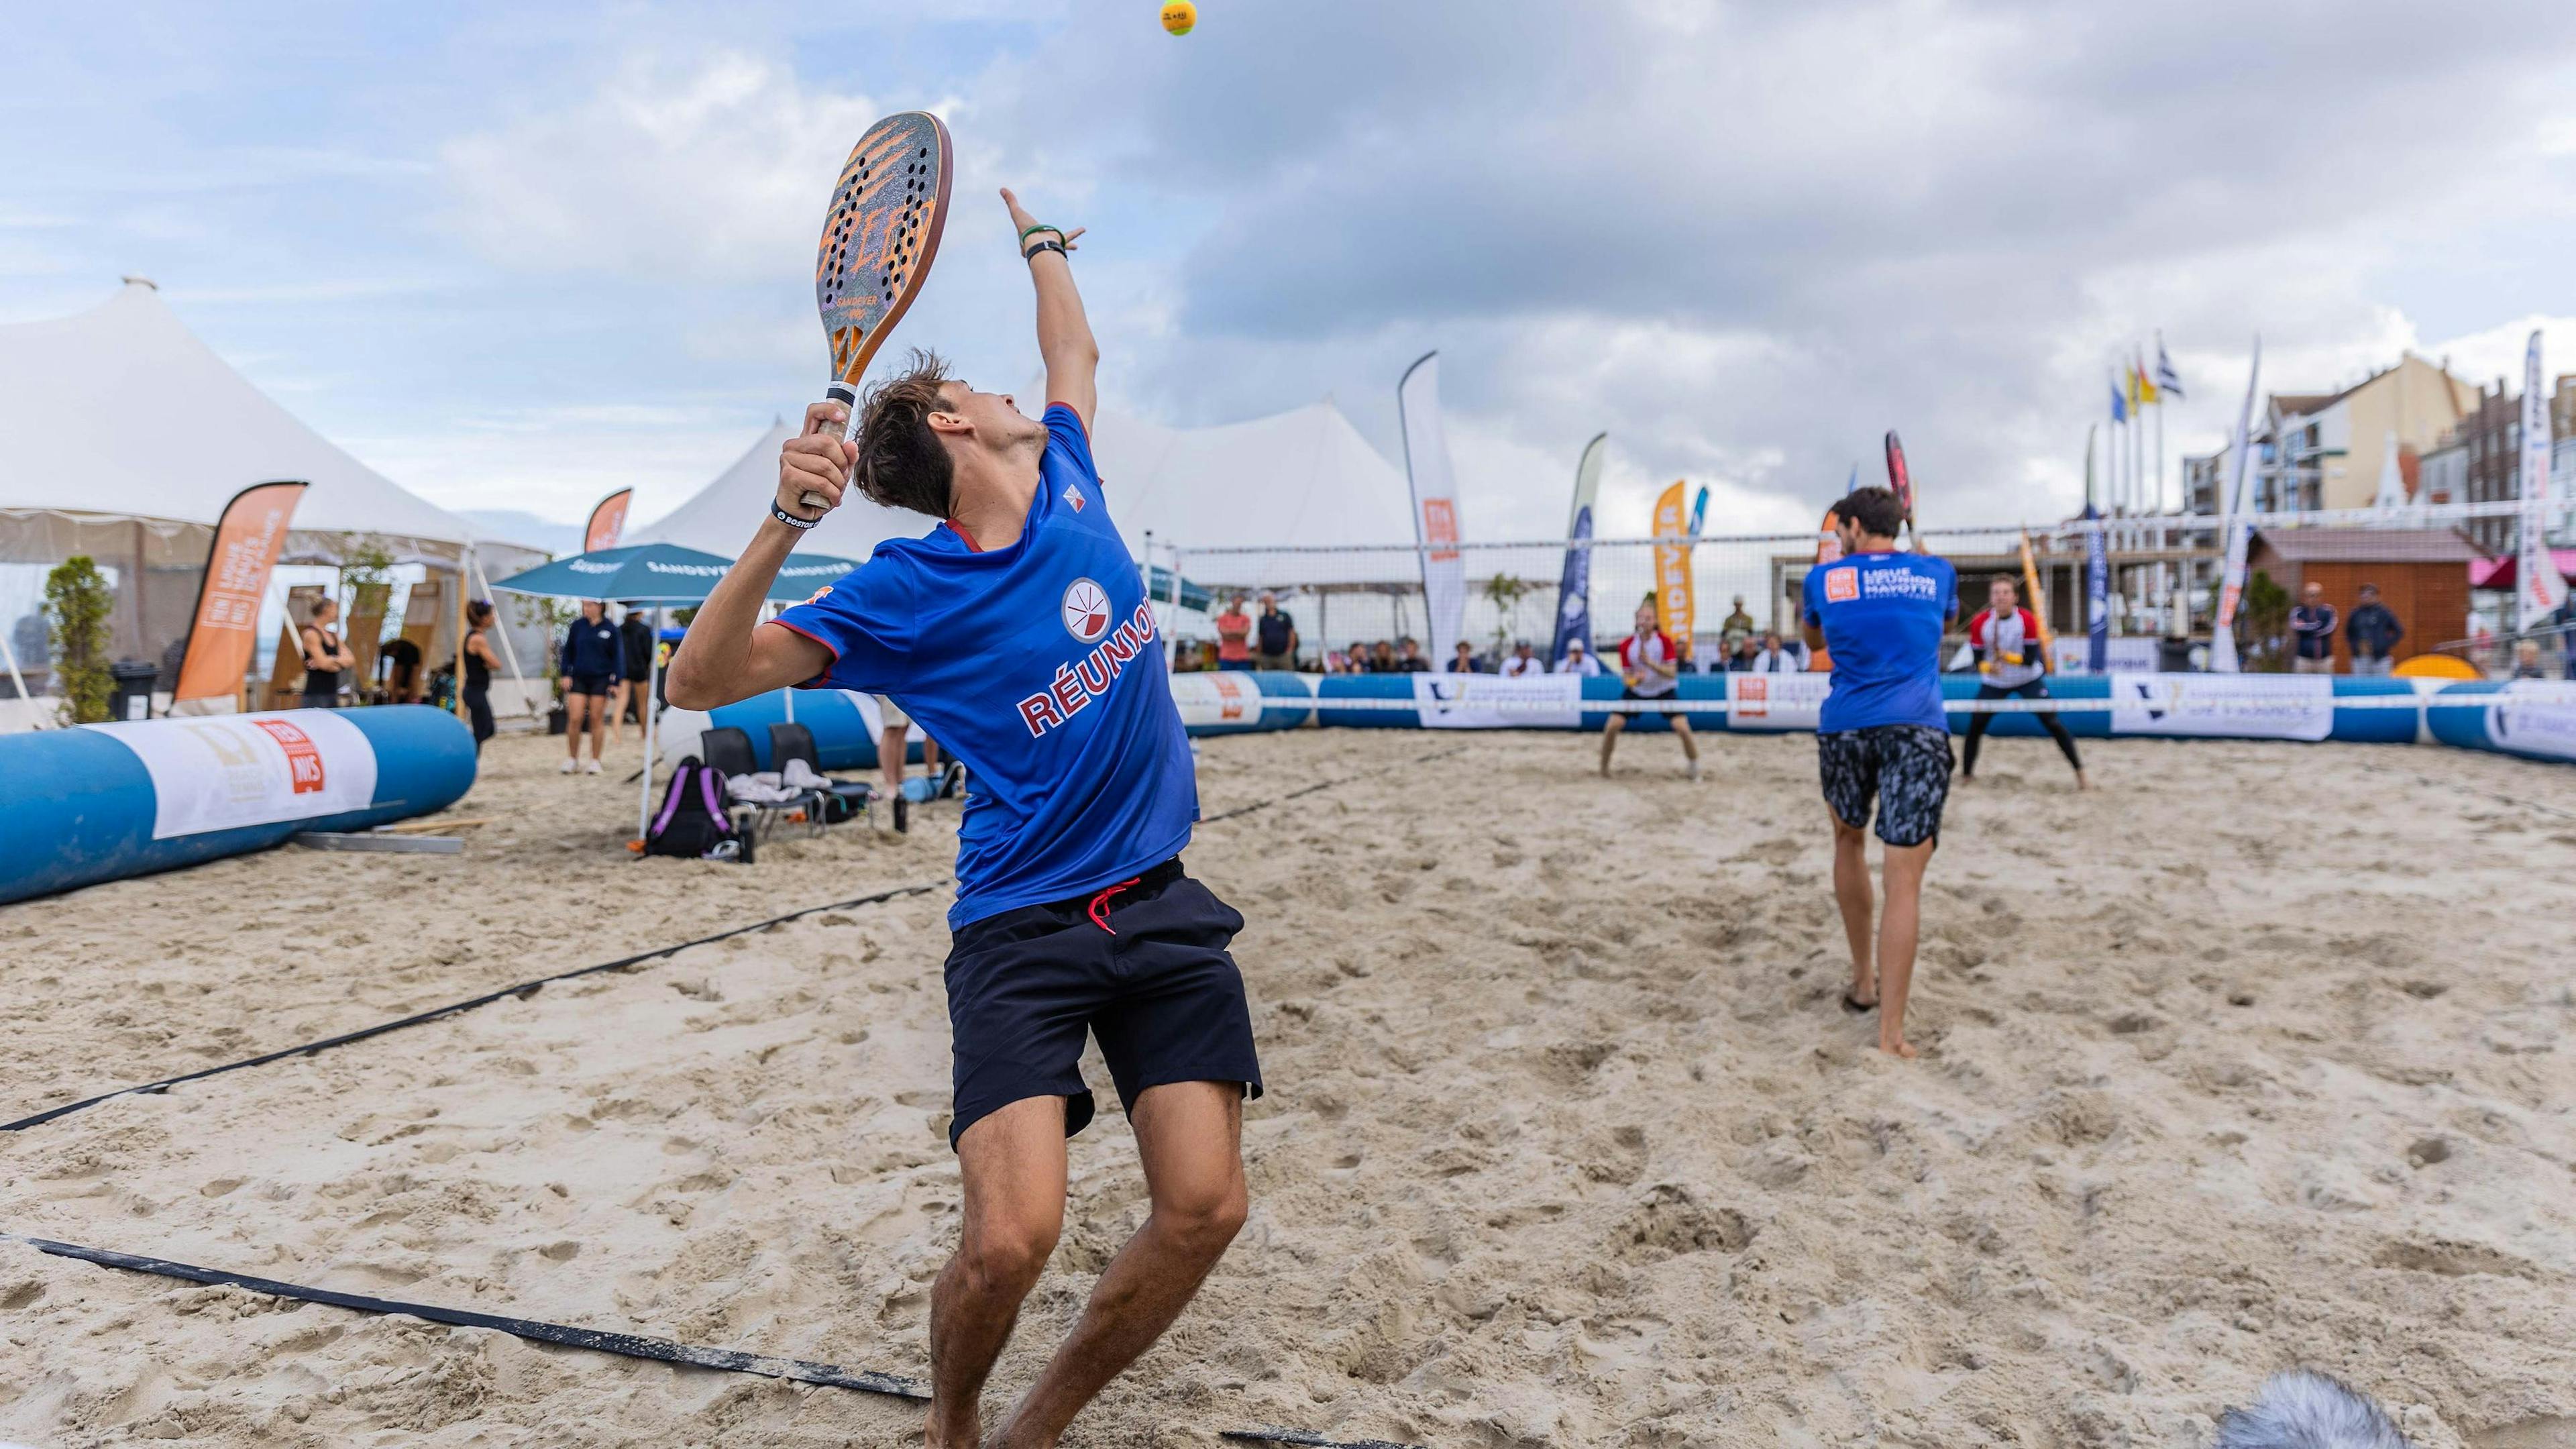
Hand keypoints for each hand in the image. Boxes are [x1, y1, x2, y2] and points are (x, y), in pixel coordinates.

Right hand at [779, 400, 854, 515]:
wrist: (801, 513)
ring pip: (825, 465)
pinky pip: (820, 481)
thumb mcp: (839, 472)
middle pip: (826, 442)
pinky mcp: (788, 475)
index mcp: (806, 440)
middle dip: (842, 463)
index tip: (842, 417)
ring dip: (838, 483)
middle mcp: (794, 446)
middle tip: (842, 477)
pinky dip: (832, 493)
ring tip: (836, 491)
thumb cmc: (818, 490)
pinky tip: (832, 499)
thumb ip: (847, 458)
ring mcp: (788, 459)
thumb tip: (851, 444)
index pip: (813, 413)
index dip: (828, 410)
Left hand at [1000, 187, 1082, 251]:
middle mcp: (1039, 245)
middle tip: (1051, 248)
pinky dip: (1076, 232)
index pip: (1025, 240)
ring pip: (1061, 244)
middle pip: (1044, 245)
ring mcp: (1050, 244)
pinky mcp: (1060, 241)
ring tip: (1076, 247)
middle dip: (1048, 247)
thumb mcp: (1016, 212)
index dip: (1024, 241)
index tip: (1023, 250)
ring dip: (1069, 245)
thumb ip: (1011, 201)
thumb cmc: (1025, 229)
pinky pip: (1069, 236)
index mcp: (1027, 241)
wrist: (1037, 240)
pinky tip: (1083, 229)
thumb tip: (1002, 189)